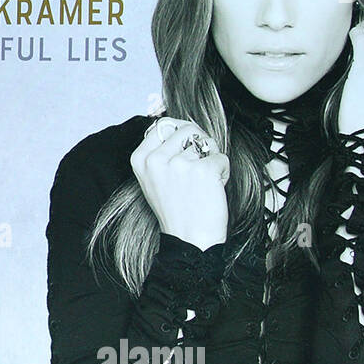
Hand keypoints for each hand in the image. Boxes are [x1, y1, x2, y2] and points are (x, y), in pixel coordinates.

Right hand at [130, 117, 230, 251]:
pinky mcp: (202, 170)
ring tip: (203, 183)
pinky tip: (212, 189)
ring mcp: (179, 164)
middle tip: (198, 167)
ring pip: (207, 143)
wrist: (189, 238)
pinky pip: (221, 157)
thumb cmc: (175, 209)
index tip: (186, 147)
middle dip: (200, 144)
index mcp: (141, 159)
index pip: (163, 124)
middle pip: (188, 129)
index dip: (180, 132)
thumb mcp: (153, 178)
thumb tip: (176, 124)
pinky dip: (223, 172)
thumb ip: (159, 152)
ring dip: (211, 160)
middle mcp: (156, 160)